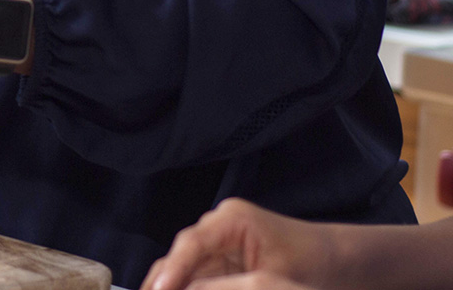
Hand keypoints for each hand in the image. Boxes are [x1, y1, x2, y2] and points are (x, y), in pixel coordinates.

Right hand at [141, 199, 335, 289]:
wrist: (339, 262)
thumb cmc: (313, 265)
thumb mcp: (270, 281)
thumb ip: (226, 287)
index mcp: (232, 219)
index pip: (191, 243)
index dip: (171, 271)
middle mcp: (218, 224)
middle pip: (180, 254)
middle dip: (162, 282)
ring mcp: (218, 240)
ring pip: (182, 267)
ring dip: (171, 286)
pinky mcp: (222, 259)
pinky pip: (196, 276)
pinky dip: (186, 289)